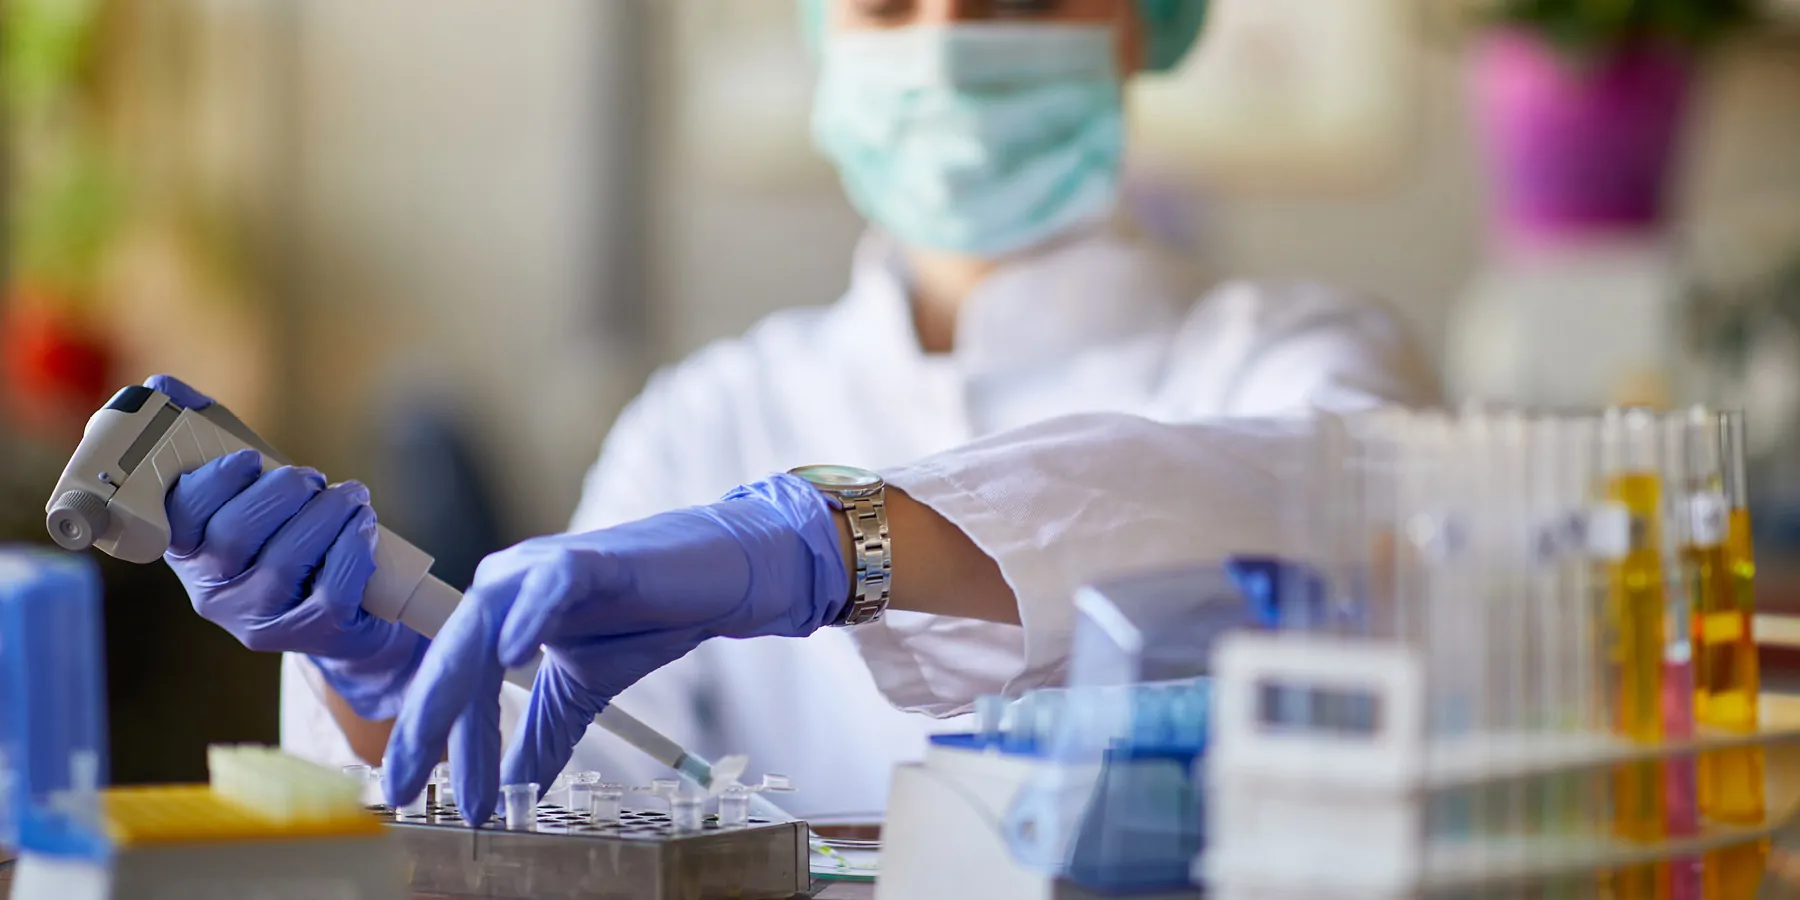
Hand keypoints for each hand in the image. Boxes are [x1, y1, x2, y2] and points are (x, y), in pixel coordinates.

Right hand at [150, 375, 425, 719]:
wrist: (347, 611)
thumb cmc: (287, 537)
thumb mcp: (249, 492)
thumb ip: (209, 440)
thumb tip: (162, 386)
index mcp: (187, 552)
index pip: (179, 518)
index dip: (213, 483)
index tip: (250, 458)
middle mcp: (214, 591)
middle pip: (234, 536)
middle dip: (279, 494)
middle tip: (311, 477)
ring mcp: (259, 617)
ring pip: (284, 561)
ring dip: (325, 515)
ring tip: (351, 495)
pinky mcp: (309, 633)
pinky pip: (330, 590)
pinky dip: (353, 549)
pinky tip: (365, 526)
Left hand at [382, 474, 847, 824]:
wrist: (713, 580)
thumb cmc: (643, 621)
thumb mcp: (581, 693)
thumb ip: (542, 737)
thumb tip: (511, 796)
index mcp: (497, 616)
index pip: (453, 683)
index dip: (428, 740)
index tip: (407, 794)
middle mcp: (504, 585)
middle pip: (449, 657)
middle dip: (420, 724)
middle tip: (400, 786)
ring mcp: (540, 567)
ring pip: (481, 624)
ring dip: (455, 689)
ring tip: (435, 746)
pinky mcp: (587, 558)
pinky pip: (550, 585)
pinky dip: (527, 618)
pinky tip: (511, 656)